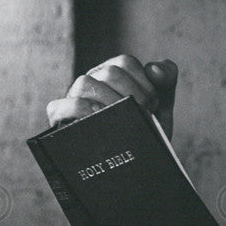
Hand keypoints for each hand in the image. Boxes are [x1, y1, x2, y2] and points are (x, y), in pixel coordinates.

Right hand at [46, 55, 178, 139]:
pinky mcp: (61, 119)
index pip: (125, 62)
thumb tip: (154, 69)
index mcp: (112, 72)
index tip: (153, 103)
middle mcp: (92, 81)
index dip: (144, 83)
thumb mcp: (162, 103)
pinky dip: (78, 110)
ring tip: (124, 118)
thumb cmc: (146, 128)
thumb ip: (166, 79)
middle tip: (142, 113)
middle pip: (109, 72)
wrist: (140, 162)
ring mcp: (75, 99)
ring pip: (85, 84)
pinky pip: (59, 107)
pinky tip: (98, 118)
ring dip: (112, 102)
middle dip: (132, 94)